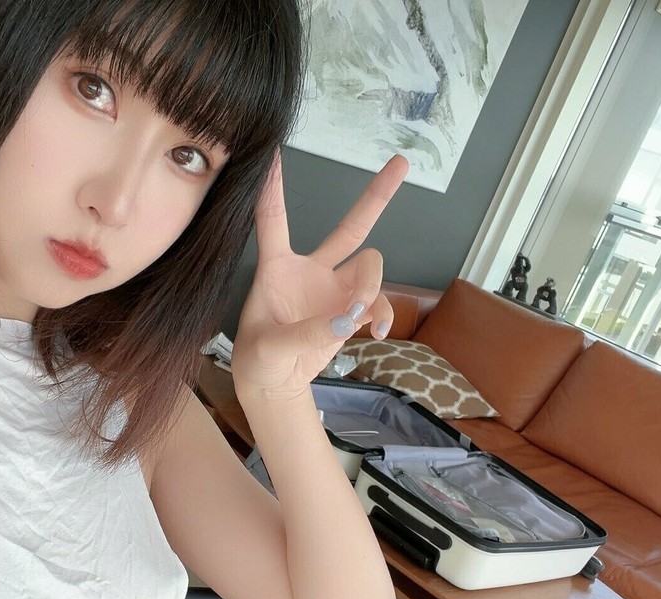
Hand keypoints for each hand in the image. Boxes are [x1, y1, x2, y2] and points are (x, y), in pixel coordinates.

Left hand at [232, 152, 408, 400]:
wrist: (274, 383)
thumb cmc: (258, 358)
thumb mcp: (269, 348)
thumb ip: (306, 334)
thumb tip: (348, 321)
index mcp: (277, 268)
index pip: (273, 220)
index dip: (273, 187)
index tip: (272, 153)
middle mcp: (311, 270)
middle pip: (350, 228)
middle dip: (376, 197)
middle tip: (401, 163)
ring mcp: (335, 289)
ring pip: (371, 267)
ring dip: (372, 289)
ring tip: (357, 318)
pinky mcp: (351, 311)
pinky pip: (380, 303)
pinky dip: (383, 316)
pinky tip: (376, 333)